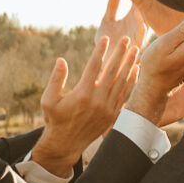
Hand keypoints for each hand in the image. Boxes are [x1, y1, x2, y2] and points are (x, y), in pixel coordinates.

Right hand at [34, 0, 138, 173]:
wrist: (66, 143)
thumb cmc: (55, 119)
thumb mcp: (48, 100)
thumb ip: (55, 79)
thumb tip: (61, 60)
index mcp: (82, 94)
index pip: (94, 67)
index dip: (100, 51)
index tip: (106, 38)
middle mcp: (97, 100)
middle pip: (112, 71)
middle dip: (120, 54)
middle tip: (127, 39)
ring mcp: (107, 108)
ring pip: (122, 82)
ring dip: (129, 64)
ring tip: (135, 50)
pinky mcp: (113, 114)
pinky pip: (125, 94)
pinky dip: (131, 81)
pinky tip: (135, 70)